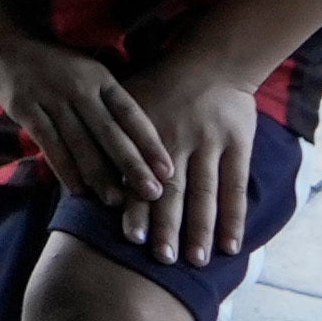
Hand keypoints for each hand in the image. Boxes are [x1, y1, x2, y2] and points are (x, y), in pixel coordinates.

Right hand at [0, 29, 173, 220]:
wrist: (6, 41)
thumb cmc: (55, 63)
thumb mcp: (89, 71)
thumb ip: (110, 99)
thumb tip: (142, 138)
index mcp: (100, 77)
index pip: (131, 113)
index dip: (150, 143)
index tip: (167, 171)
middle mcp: (79, 87)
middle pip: (110, 132)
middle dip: (132, 165)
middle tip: (151, 193)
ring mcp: (51, 98)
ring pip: (80, 143)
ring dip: (99, 175)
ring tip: (115, 201)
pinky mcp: (26, 109)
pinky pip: (49, 144)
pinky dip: (64, 168)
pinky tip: (77, 189)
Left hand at [116, 47, 265, 264]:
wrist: (211, 60)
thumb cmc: (158, 86)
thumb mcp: (127, 101)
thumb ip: (110, 137)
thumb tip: (82, 173)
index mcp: (146, 132)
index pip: (138, 175)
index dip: (136, 206)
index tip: (130, 238)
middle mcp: (178, 140)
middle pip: (172, 190)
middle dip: (168, 227)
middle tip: (163, 260)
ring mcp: (211, 144)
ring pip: (205, 192)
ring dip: (202, 229)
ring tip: (197, 260)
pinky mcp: (238, 146)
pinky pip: (235, 186)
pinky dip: (235, 217)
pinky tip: (232, 246)